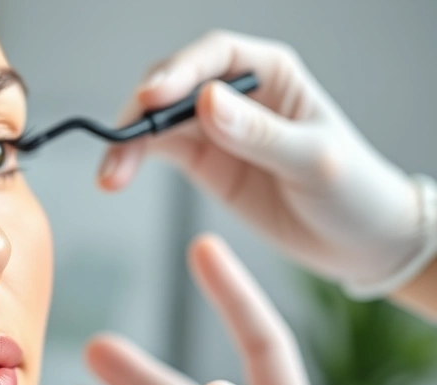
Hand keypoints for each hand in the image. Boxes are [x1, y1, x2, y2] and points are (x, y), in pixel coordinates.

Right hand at [99, 30, 429, 296]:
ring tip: (111, 174)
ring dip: (127, 142)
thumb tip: (208, 103)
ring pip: (156, 120)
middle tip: (121, 141)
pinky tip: (116, 177)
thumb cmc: (352, 191)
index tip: (154, 96)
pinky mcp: (202, 162)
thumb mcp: (313, 161)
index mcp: (272, 76)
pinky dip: (130, 161)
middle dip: (142, 111)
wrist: (358, 242)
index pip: (215, 57)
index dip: (179, 70)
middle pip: (173, 86)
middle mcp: (237, 95)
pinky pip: (156, 151)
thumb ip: (260, 133)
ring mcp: (215, 129)